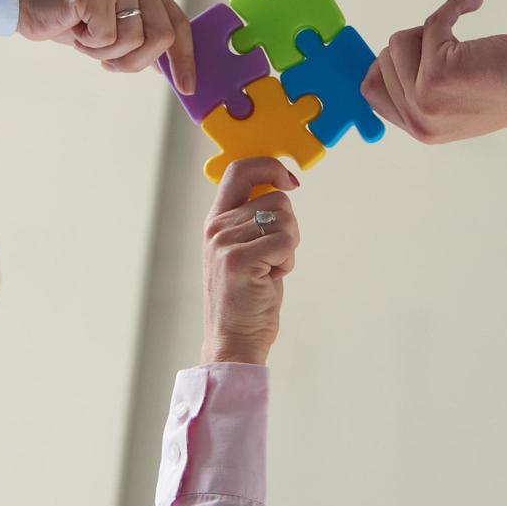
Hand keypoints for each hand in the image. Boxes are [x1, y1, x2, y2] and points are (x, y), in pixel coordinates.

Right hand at [14, 0, 195, 92]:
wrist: (28, 6)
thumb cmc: (73, 21)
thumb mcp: (116, 31)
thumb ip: (144, 41)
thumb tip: (172, 70)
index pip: (178, 24)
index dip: (185, 58)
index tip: (188, 87)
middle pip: (161, 37)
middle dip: (135, 61)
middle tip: (108, 62)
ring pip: (133, 41)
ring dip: (105, 52)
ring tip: (86, 35)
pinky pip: (106, 38)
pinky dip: (88, 44)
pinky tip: (75, 27)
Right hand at [200, 158, 301, 366]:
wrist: (234, 339)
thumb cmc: (247, 297)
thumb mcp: (242, 249)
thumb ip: (253, 219)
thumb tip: (282, 187)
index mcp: (216, 220)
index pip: (240, 170)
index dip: (270, 166)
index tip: (290, 181)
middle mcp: (217, 227)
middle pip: (277, 199)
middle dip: (288, 229)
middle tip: (271, 259)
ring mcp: (225, 242)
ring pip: (285, 220)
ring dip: (288, 247)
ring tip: (268, 270)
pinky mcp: (239, 259)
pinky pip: (285, 242)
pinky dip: (287, 262)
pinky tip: (270, 279)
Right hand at [362, 0, 506, 142]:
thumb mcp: (456, 102)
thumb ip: (422, 90)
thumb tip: (388, 53)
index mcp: (420, 128)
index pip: (370, 91)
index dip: (383, 62)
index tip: (406, 43)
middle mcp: (419, 118)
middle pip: (384, 58)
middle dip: (415, 40)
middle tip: (449, 42)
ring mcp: (426, 97)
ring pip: (401, 39)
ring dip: (432, 28)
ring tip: (463, 36)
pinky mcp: (439, 72)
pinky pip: (432, 22)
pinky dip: (454, 6)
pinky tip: (475, 2)